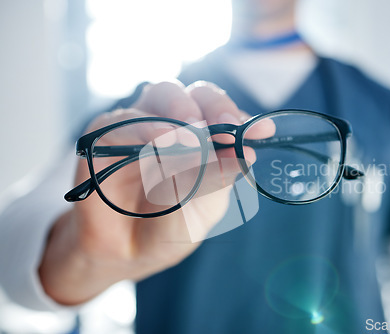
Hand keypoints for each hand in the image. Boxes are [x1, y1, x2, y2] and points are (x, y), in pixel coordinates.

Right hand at [38, 81, 258, 304]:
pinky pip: (125, 121)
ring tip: (195, 137)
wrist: (124, 253)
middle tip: (228, 127)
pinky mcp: (105, 136)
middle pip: (196, 94)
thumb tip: (244, 156)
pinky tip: (163, 141)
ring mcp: (140, 127)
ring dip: (182, 109)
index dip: (243, 119)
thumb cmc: (168, 227)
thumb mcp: (201, 210)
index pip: (224, 116)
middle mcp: (173, 126)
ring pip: (162, 94)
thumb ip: (217, 180)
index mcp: (203, 141)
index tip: (263, 132)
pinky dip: (146, 127)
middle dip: (216, 107)